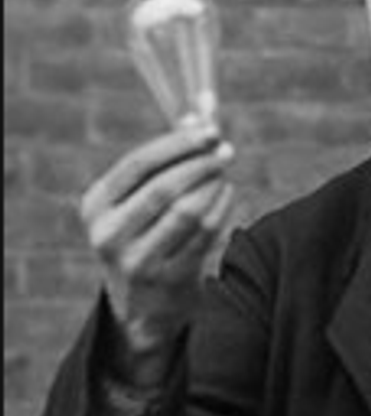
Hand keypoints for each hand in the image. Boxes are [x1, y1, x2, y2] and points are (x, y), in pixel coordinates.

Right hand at [79, 124, 235, 385]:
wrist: (144, 305)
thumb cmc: (146, 233)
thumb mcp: (139, 199)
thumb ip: (167, 156)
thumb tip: (201, 109)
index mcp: (96, 205)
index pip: (138, 163)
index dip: (178, 143)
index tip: (210, 129)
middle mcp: (109, 233)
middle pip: (164, 187)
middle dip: (201, 164)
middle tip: (227, 150)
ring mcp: (137, 260)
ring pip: (188, 211)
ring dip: (214, 186)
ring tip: (225, 173)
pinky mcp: (168, 279)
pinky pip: (205, 235)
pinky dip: (222, 209)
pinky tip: (228, 194)